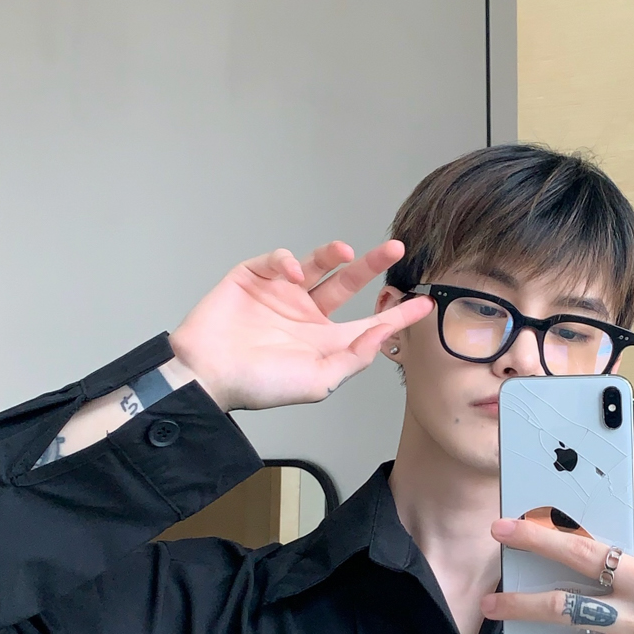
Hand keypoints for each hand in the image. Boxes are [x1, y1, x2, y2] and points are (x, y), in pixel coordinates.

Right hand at [170, 240, 432, 411]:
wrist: (208, 373)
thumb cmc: (260, 385)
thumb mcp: (317, 381)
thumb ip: (352, 359)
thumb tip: (383, 336)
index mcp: (324, 342)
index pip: (368, 324)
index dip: (397, 314)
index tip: (424, 302)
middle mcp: (306, 316)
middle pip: (347, 285)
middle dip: (372, 266)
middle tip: (395, 247)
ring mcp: (280, 294)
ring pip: (316, 265)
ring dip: (333, 254)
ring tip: (345, 253)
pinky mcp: (254, 278)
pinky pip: (277, 260)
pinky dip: (286, 260)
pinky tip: (290, 273)